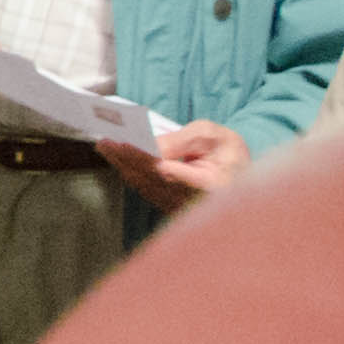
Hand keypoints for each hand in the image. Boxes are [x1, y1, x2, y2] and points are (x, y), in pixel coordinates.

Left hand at [104, 119, 248, 213]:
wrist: (239, 178)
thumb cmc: (228, 154)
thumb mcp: (213, 136)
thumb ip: (183, 139)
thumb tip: (153, 146)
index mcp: (213, 185)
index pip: (175, 174)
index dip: (147, 159)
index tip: (126, 145)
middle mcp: (194, 201)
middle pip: (152, 178)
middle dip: (127, 157)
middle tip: (106, 140)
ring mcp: (180, 207)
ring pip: (144, 184)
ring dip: (122, 163)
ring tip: (104, 144)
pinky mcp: (169, 206)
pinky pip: (144, 187)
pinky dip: (128, 170)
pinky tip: (115, 155)